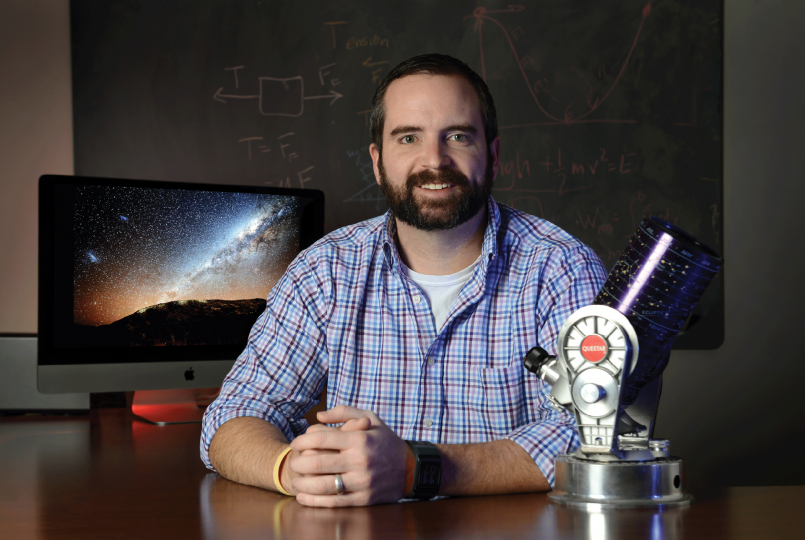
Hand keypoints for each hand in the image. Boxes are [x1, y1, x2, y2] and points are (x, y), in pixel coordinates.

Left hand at [288, 405, 409, 506]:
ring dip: (303, 484)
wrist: (411, 468)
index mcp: (359, 439)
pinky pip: (334, 502)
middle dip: (299, 463)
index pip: (321, 438)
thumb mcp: (370, 417)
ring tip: (295, 481)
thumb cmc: (385, 440)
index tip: (295, 442)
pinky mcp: (364, 499)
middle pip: (318, 463)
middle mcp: (360, 460)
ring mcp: (362, 481)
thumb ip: (344, 412)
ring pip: (323, 485)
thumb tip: (319, 416)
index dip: (302, 440)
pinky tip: (303, 497)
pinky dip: (314, 501)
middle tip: (293, 462)